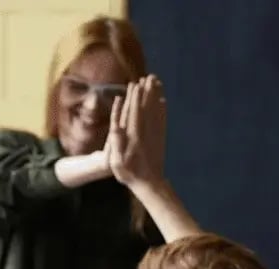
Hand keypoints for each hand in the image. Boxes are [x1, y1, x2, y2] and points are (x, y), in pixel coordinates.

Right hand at [106, 75, 166, 189]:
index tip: (136, 84)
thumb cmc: (129, 173)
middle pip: (147, 107)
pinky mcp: (160, 138)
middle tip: (149, 76)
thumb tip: (115, 124)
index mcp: (134, 135)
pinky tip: (163, 101)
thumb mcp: (117, 160)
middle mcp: (146, 131)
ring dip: (156, 95)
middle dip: (147, 91)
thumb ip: (116, 141)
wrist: (149, 182)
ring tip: (156, 82)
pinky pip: (162, 120)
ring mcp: (155, 133)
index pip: (135, 111)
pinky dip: (163, 109)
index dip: (135, 97)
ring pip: (156, 110)